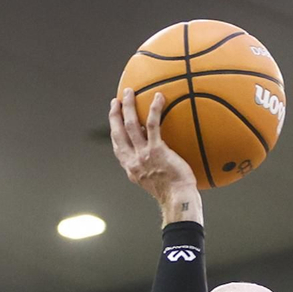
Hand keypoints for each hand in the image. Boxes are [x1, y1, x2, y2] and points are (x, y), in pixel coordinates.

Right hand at [109, 88, 200, 221]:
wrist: (178, 199)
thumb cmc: (175, 193)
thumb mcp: (157, 182)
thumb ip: (154, 168)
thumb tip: (162, 156)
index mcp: (131, 168)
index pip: (118, 147)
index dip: (114, 131)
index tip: (114, 120)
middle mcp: (133, 161)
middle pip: (118, 132)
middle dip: (115, 114)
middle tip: (117, 101)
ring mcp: (143, 155)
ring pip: (130, 124)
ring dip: (129, 106)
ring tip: (129, 92)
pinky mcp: (157, 150)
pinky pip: (153, 124)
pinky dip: (155, 109)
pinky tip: (159, 97)